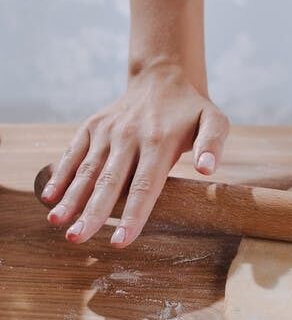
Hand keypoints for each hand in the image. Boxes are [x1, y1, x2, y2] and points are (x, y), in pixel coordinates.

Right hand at [40, 61, 228, 248]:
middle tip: (76, 238)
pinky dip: (59, 174)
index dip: (132, 216)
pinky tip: (49, 197)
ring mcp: (107, 132)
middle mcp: (128, 137)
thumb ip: (213, 144)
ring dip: (70, 197)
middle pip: (109, 183)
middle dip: (92, 213)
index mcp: (159, 143)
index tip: (120, 241)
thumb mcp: (215, 121)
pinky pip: (73, 153)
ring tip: (56, 222)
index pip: (144, 187)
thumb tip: (207, 169)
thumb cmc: (192, 110)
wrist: (163, 77)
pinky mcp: (91, 127)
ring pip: (87, 170)